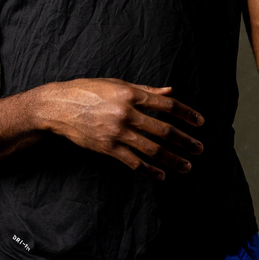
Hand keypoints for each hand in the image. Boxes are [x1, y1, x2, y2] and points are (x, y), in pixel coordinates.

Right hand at [37, 78, 203, 179]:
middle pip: (164, 130)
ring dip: (173, 159)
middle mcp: (127, 114)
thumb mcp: (117, 84)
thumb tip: (170, 91)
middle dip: (185, 141)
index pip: (167, 106)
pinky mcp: (108, 148)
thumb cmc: (88, 91)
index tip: (200, 123)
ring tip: (187, 165)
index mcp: (131, 95)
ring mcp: (117, 133)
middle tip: (200, 148)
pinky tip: (162, 175)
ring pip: (153, 149)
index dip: (187, 114)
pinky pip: (134, 162)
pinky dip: (150, 170)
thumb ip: (145, 90)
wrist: (58, 107)